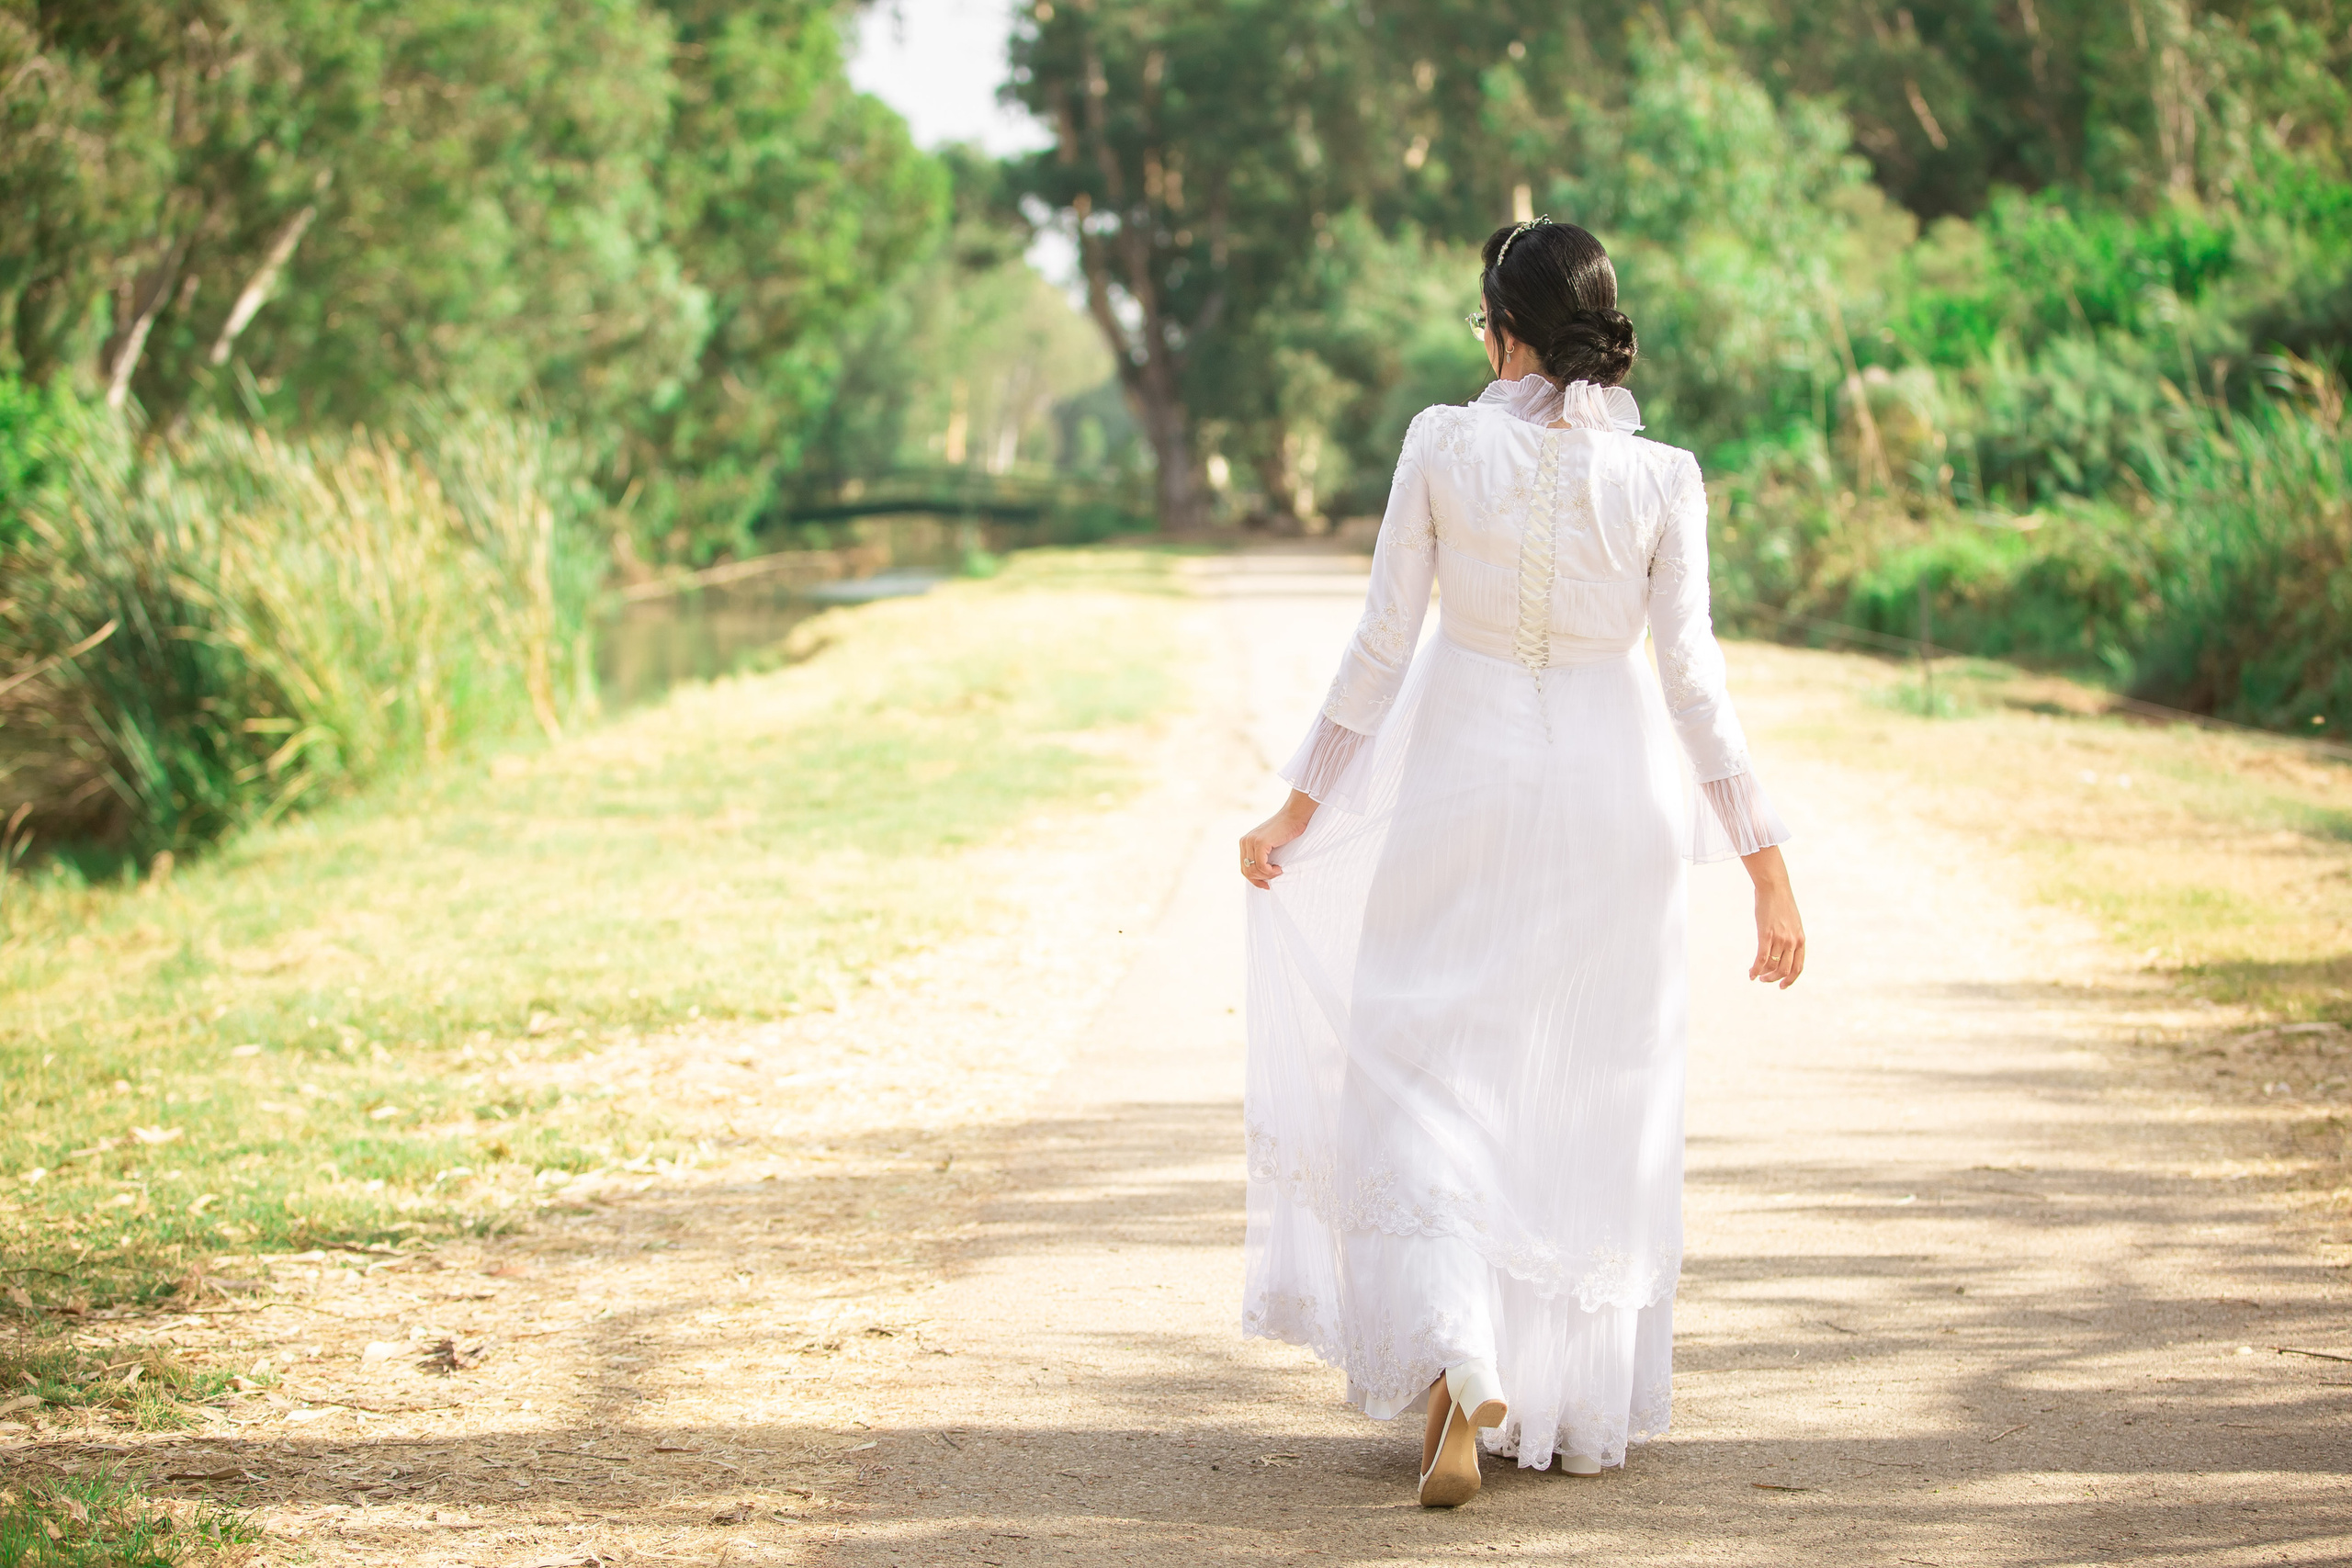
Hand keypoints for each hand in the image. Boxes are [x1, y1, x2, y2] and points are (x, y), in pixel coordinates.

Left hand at [1240, 790, 1317, 889]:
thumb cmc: (1286, 831)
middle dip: (1261, 879)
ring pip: (1253, 870)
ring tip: (1278, 870)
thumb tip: (1260, 878)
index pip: (1244, 868)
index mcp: (1245, 842)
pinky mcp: (1260, 843)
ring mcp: (1251, 841)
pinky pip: (1261, 866)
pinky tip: (1278, 868)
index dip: (1255, 880)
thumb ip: (1262, 856)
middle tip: (1274, 876)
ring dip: (1267, 875)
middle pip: (1247, 871)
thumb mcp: (1270, 846)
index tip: (1266, 885)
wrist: (1294, 816)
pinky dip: (1270, 871)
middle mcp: (1244, 841)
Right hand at [1742, 845, 1805, 987]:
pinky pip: (1761, 958)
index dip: (1790, 979)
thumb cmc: (1781, 903)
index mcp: (1800, 939)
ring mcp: (1780, 938)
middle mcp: (1792, 941)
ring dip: (1763, 974)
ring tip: (1756, 975)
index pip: (1798, 967)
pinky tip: (1751, 973)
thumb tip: (1782, 950)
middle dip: (1774, 979)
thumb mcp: (1792, 922)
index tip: (1781, 986)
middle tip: (1765, 980)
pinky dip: (1756, 969)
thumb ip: (1790, 937)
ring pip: (1772, 965)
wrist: (1774, 887)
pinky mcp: (1766, 934)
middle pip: (1784, 970)